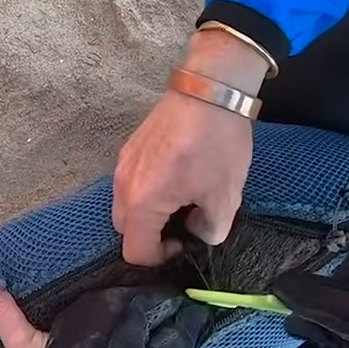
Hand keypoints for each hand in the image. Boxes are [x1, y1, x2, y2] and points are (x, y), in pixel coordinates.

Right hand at [113, 31, 268, 265]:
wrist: (211, 89)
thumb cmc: (217, 145)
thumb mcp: (226, 197)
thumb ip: (211, 230)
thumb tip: (199, 233)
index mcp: (143, 203)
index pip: (136, 252)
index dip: (159, 259)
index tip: (183, 243)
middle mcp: (123, 186)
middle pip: (125, 230)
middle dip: (150, 237)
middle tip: (181, 226)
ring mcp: (122, 165)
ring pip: (125, 206)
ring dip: (147, 214)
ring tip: (179, 201)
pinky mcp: (129, 148)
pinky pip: (129, 184)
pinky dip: (145, 193)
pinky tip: (174, 178)